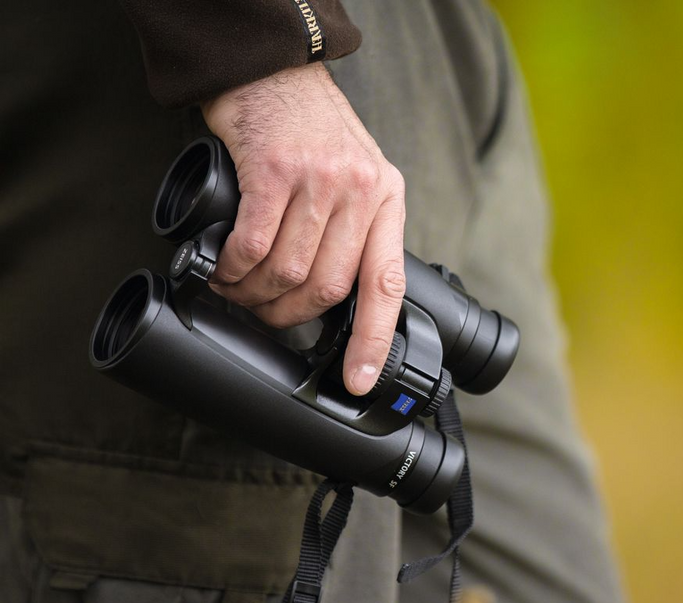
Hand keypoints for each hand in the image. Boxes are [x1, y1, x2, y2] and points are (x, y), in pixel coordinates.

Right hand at [201, 62, 405, 395]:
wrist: (273, 71)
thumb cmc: (311, 130)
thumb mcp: (357, 176)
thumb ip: (356, 229)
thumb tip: (335, 294)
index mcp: (387, 200)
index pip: (387, 285)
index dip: (373, 340)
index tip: (359, 380)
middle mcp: (360, 191)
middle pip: (328, 286)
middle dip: (290, 314)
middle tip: (266, 316)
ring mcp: (319, 180)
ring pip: (289, 270)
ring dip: (256, 294)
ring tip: (238, 291)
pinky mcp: (274, 170)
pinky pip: (253, 243)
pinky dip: (234, 267)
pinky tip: (224, 268)